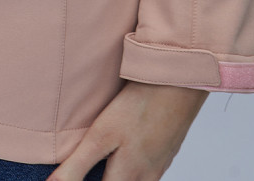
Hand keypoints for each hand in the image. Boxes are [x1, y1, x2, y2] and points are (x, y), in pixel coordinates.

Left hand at [47, 80, 208, 180]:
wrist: (177, 82)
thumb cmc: (138, 107)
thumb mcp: (100, 136)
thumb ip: (76, 165)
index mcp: (128, 176)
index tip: (84, 174)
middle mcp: (147, 175)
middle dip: (107, 177)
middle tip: (94, 166)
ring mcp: (160, 162)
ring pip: (138, 180)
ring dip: (122, 173)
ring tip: (108, 161)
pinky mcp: (167, 147)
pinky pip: (150, 168)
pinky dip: (134, 166)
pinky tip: (127, 148)